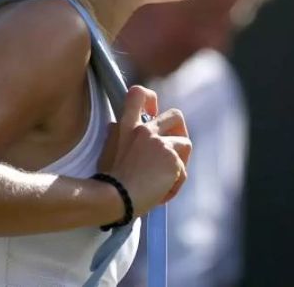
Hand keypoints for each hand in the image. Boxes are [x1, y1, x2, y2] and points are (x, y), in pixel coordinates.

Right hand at [99, 86, 190, 216]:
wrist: (115, 198)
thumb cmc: (108, 181)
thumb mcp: (107, 151)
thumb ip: (116, 135)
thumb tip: (114, 124)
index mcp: (128, 127)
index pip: (138, 94)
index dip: (150, 99)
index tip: (152, 112)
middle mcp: (146, 131)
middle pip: (176, 115)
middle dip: (180, 131)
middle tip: (175, 149)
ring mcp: (161, 144)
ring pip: (186, 145)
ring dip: (180, 162)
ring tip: (165, 181)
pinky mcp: (173, 160)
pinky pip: (183, 172)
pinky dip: (174, 185)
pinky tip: (161, 194)